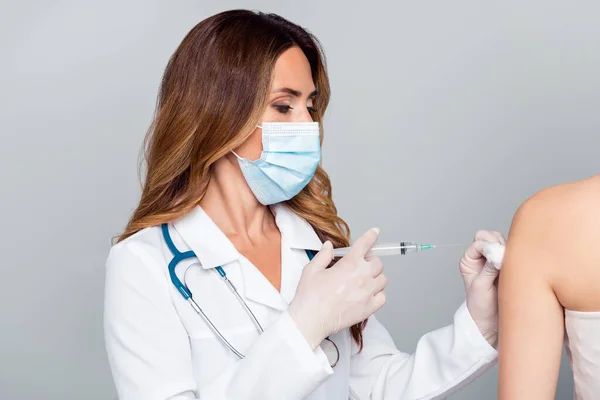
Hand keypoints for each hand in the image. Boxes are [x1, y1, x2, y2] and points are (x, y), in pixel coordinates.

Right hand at [288, 228, 386, 348]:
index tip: (375, 232)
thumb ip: (323, 255)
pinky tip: (368, 294)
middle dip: (370, 261)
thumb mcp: (311, 270)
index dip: (371, 236)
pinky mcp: (369, 308)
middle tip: (360, 265)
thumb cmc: (310, 296)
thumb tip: (329, 246)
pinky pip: (383, 297)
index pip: (365, 244)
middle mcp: (362, 276)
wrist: (311, 320)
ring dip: (375, 277)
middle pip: (377, 262)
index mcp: (349, 264)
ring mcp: (367, 293)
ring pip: (382, 279)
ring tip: (364, 281)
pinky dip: (378, 294)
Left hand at [459, 230, 505, 346]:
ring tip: (509, 266)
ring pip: (502, 242)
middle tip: (504, 259)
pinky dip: (515, 255)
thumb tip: (497, 253)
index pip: (479, 242)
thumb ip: (488, 268)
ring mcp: (495, 260)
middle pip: (490, 237)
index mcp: (469, 260)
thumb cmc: (481, 306)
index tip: (496, 257)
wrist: (491, 323)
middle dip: (498, 244)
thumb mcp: (481, 286)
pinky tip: (518, 266)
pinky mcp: (508, 265)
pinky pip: (513, 253)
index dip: (488, 247)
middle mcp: (481, 257)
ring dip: (507, 249)